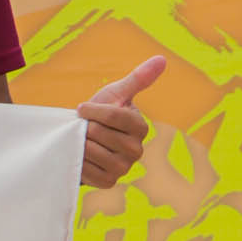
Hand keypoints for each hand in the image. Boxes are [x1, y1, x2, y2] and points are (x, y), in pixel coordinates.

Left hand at [77, 55, 165, 188]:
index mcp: (141, 127)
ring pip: (93, 151)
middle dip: (86, 127)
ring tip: (82, 140)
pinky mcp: (109, 181)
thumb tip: (162, 59)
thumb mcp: (116, 93)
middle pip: (100, 133)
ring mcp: (124, 167)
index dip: (93, 110)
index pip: (113, 115)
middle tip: (85, 128)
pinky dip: (79, 161)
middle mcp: (137, 150)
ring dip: (80, 143)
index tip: (82, 108)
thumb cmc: (100, 113)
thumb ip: (138, 78)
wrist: (82, 139)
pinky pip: (89, 171)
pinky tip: (80, 155)